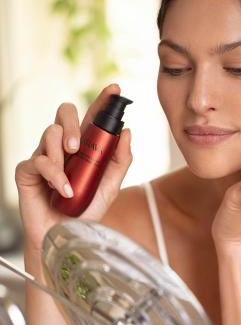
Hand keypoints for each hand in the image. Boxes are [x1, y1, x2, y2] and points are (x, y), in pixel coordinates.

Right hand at [15, 84, 132, 253]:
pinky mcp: (28, 171)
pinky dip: (54, 176)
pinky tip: (64, 190)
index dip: (102, 100)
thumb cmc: (87, 209)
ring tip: (71, 177)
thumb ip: (120, 160)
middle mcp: (64, 147)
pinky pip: (39, 161)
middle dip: (72, 122)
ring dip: (61, 152)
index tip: (114, 88)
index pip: (92, 117)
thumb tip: (127, 131)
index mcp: (85, 146)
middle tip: (78, 144)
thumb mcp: (111, 185)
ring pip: (50, 132)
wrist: (67, 237)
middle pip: (64, 113)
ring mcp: (45, 156)